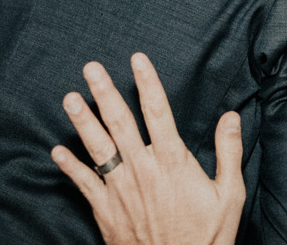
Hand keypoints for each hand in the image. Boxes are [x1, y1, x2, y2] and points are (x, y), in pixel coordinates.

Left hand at [53, 53, 244, 244]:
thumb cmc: (207, 237)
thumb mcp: (229, 194)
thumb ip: (228, 152)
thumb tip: (230, 116)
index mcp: (172, 162)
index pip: (158, 112)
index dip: (147, 82)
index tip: (137, 59)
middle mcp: (143, 170)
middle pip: (120, 122)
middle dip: (105, 92)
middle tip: (91, 68)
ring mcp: (121, 190)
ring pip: (97, 148)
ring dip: (82, 121)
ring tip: (70, 98)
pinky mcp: (106, 211)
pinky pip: (83, 184)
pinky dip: (69, 167)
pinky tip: (57, 150)